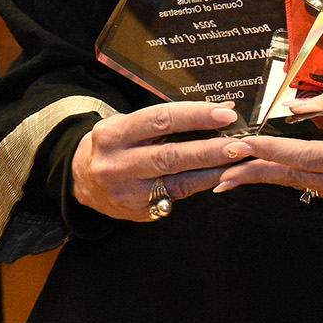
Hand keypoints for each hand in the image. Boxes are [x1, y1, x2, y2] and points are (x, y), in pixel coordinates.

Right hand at [70, 102, 247, 221]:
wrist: (82, 179)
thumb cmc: (115, 144)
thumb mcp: (129, 124)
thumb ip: (168, 119)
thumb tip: (219, 111)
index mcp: (113, 134)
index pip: (159, 120)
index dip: (195, 116)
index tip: (224, 114)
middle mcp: (117, 164)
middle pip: (170, 154)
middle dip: (210, 149)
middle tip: (240, 143)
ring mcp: (127, 191)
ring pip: (177, 180)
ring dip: (213, 169)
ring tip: (239, 160)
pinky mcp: (138, 211)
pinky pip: (177, 195)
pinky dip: (201, 184)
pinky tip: (222, 176)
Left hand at [214, 93, 322, 212]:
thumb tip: (297, 105)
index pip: (304, 157)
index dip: (269, 152)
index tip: (242, 147)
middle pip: (294, 180)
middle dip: (255, 175)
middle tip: (221, 174)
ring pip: (303, 187)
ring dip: (270, 180)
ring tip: (236, 177)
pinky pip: (320, 189)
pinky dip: (295, 180)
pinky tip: (275, 175)